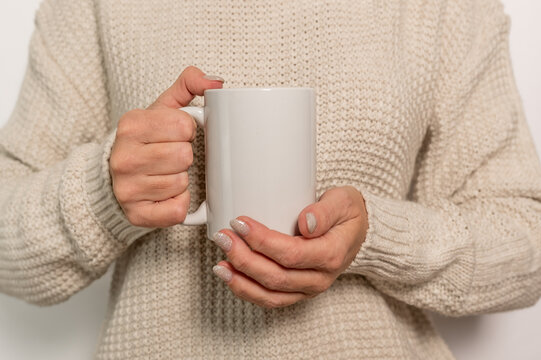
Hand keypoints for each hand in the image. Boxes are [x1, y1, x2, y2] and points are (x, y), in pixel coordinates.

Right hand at [109, 66, 223, 226]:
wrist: (116, 176)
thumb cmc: (147, 140)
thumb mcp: (164, 107)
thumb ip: (189, 84)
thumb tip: (216, 81)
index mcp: (131, 125)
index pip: (183, 125)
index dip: (187, 131)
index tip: (176, 135)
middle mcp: (123, 157)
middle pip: (183, 156)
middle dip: (185, 156)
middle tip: (171, 157)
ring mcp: (127, 188)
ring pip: (181, 183)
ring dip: (181, 180)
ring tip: (166, 174)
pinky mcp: (136, 214)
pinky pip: (177, 210)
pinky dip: (179, 204)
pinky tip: (166, 195)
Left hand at [211, 186, 368, 308]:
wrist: (357, 233)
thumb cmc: (347, 214)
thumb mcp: (343, 201)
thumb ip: (325, 211)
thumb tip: (306, 222)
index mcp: (331, 255)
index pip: (291, 253)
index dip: (262, 241)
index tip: (241, 223)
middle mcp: (319, 278)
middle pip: (276, 276)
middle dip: (244, 258)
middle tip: (223, 237)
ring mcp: (308, 289)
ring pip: (270, 295)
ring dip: (241, 280)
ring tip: (219, 264)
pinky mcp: (297, 292)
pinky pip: (270, 300)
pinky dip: (247, 291)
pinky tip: (230, 276)